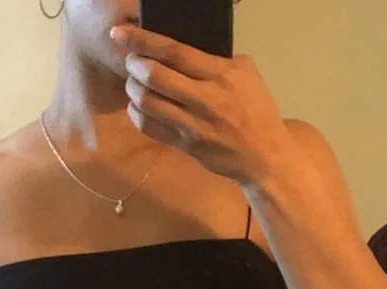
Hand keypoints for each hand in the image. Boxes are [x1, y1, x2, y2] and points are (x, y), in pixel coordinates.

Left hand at [111, 24, 290, 188]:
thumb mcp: (247, 75)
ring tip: (133, 83)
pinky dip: (136, 113)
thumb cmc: (257, 111)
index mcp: (221, 75)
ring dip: (132, 89)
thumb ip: (218, 60)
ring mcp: (194, 125)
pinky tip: (138, 106)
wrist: (264, 156)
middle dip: (134, 64)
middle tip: (131, 61)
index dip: (143, 41)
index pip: (174, 52)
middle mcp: (206, 99)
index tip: (121, 34)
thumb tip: (186, 53)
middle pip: (155, 76)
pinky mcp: (187, 145)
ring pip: (148, 102)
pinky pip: (150, 127)